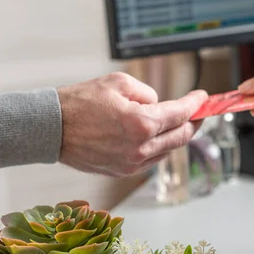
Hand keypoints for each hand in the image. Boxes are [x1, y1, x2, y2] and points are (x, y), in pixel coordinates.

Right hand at [58, 72, 206, 176]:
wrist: (51, 128)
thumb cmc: (80, 103)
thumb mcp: (118, 83)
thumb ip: (147, 93)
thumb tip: (159, 105)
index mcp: (141, 124)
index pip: (181, 114)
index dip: (195, 105)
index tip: (202, 98)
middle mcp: (140, 148)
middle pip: (181, 137)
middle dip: (194, 123)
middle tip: (198, 112)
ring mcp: (132, 163)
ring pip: (168, 150)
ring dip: (177, 136)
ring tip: (179, 123)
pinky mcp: (123, 171)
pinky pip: (151, 159)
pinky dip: (160, 147)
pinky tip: (158, 137)